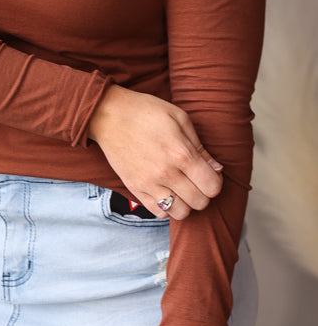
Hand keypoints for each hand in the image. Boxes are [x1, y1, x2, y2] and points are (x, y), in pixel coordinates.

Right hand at [87, 85, 222, 218]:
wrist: (108, 115)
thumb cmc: (145, 112)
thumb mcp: (179, 118)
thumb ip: (199, 146)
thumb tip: (216, 168)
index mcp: (181, 154)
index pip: (212, 186)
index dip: (216, 181)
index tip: (210, 172)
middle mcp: (166, 173)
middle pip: (200, 203)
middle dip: (204, 193)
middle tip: (197, 180)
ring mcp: (148, 184)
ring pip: (181, 213)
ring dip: (186, 203)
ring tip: (182, 189)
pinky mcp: (134, 189)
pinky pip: (159, 213)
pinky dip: (167, 207)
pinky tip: (166, 192)